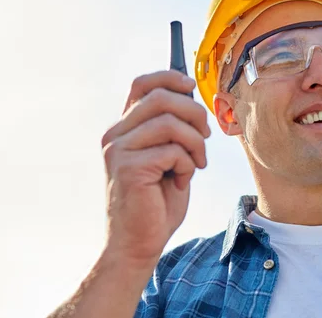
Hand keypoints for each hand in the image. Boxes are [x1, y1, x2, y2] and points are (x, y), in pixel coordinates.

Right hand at [100, 70, 210, 266]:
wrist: (138, 243)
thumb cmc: (157, 200)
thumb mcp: (169, 157)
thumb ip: (173, 130)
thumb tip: (193, 98)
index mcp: (125, 128)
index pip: (142, 84)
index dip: (169, 77)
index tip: (191, 86)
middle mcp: (116, 134)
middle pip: (161, 97)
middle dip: (194, 112)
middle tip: (205, 136)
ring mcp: (119, 150)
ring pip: (171, 122)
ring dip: (195, 143)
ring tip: (196, 164)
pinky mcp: (128, 167)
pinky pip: (173, 150)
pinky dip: (188, 164)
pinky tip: (181, 181)